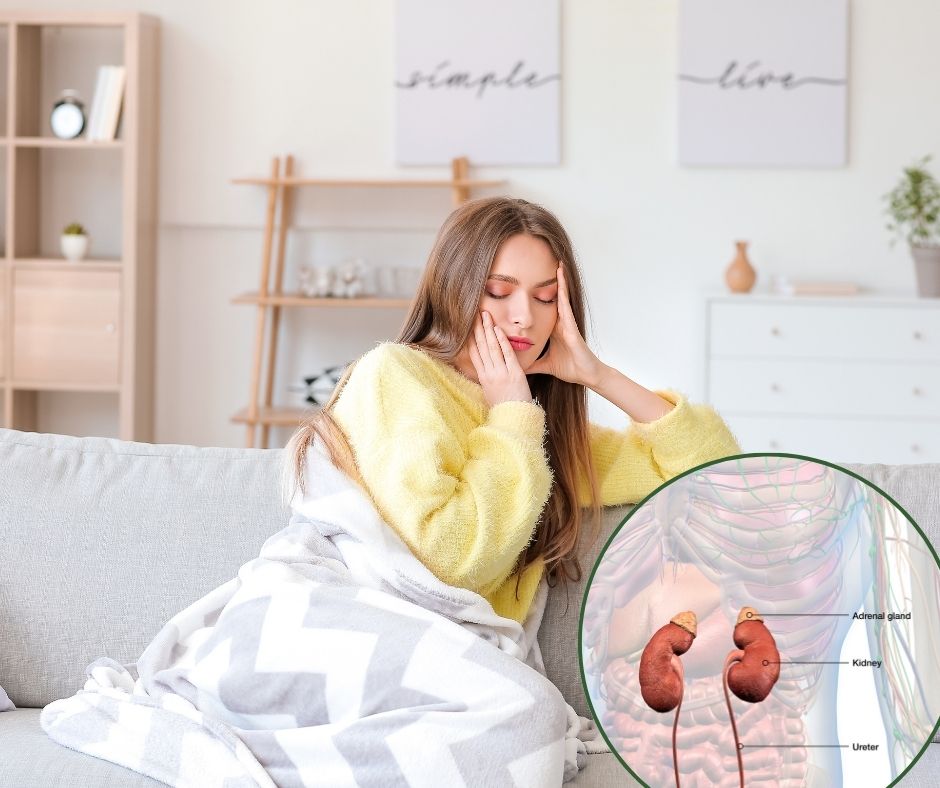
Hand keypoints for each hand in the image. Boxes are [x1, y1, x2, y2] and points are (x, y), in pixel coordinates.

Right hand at [467, 310, 533, 406]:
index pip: (474, 353)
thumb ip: (487, 378)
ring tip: (485, 315)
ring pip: (491, 348)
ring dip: (488, 330)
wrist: (514, 419)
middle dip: (478, 329)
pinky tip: (497, 330)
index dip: (471, 337)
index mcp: (483, 378)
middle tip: (475, 313)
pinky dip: (501, 341)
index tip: (469, 325)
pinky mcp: (514, 374)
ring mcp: (501, 373)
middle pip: (481, 347)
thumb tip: (483, 366)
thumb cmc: (504, 407)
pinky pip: (506, 354)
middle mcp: (489, 374)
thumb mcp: (490, 392)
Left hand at [526, 265, 604, 385]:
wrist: (586, 375)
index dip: (536, 295)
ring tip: (558, 264)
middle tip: (545, 262)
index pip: (542, 308)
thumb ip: (531, 363)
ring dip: (560, 281)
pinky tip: (561, 281)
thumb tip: (517, 366)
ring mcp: (567, 323)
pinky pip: (566, 306)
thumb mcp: (544, 364)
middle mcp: (560, 323)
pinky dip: (563, 293)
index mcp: (553, 330)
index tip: (527, 283)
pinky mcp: (572, 326)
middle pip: (552, 298)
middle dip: (550, 282)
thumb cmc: (570, 368)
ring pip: (561, 298)